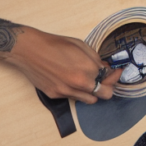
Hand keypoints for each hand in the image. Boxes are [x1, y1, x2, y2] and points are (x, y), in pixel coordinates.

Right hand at [4, 27, 121, 103]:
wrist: (29, 50)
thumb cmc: (55, 44)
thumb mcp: (81, 46)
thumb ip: (96, 59)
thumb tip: (105, 68)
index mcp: (88, 69)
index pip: (110, 78)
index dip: (114, 74)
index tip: (116, 71)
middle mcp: (79, 83)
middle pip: (105, 94)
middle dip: (108, 86)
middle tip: (106, 79)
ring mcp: (67, 91)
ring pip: (90, 100)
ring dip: (94, 92)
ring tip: (90, 81)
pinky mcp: (55, 95)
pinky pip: (73, 97)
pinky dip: (78, 91)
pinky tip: (73, 81)